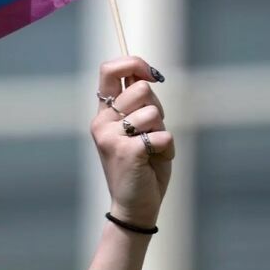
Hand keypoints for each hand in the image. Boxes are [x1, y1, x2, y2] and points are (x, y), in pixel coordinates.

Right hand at [90, 56, 174, 228]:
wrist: (136, 207)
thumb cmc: (142, 164)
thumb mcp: (138, 127)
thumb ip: (138, 102)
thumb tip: (146, 73)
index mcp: (103, 113)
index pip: (108, 70)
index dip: (133, 63)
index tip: (151, 74)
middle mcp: (101, 122)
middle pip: (141, 88)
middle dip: (157, 108)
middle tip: (151, 132)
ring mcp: (110, 137)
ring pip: (154, 112)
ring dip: (162, 131)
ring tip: (152, 150)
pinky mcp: (126, 152)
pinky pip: (163, 136)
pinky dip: (167, 149)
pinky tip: (154, 162)